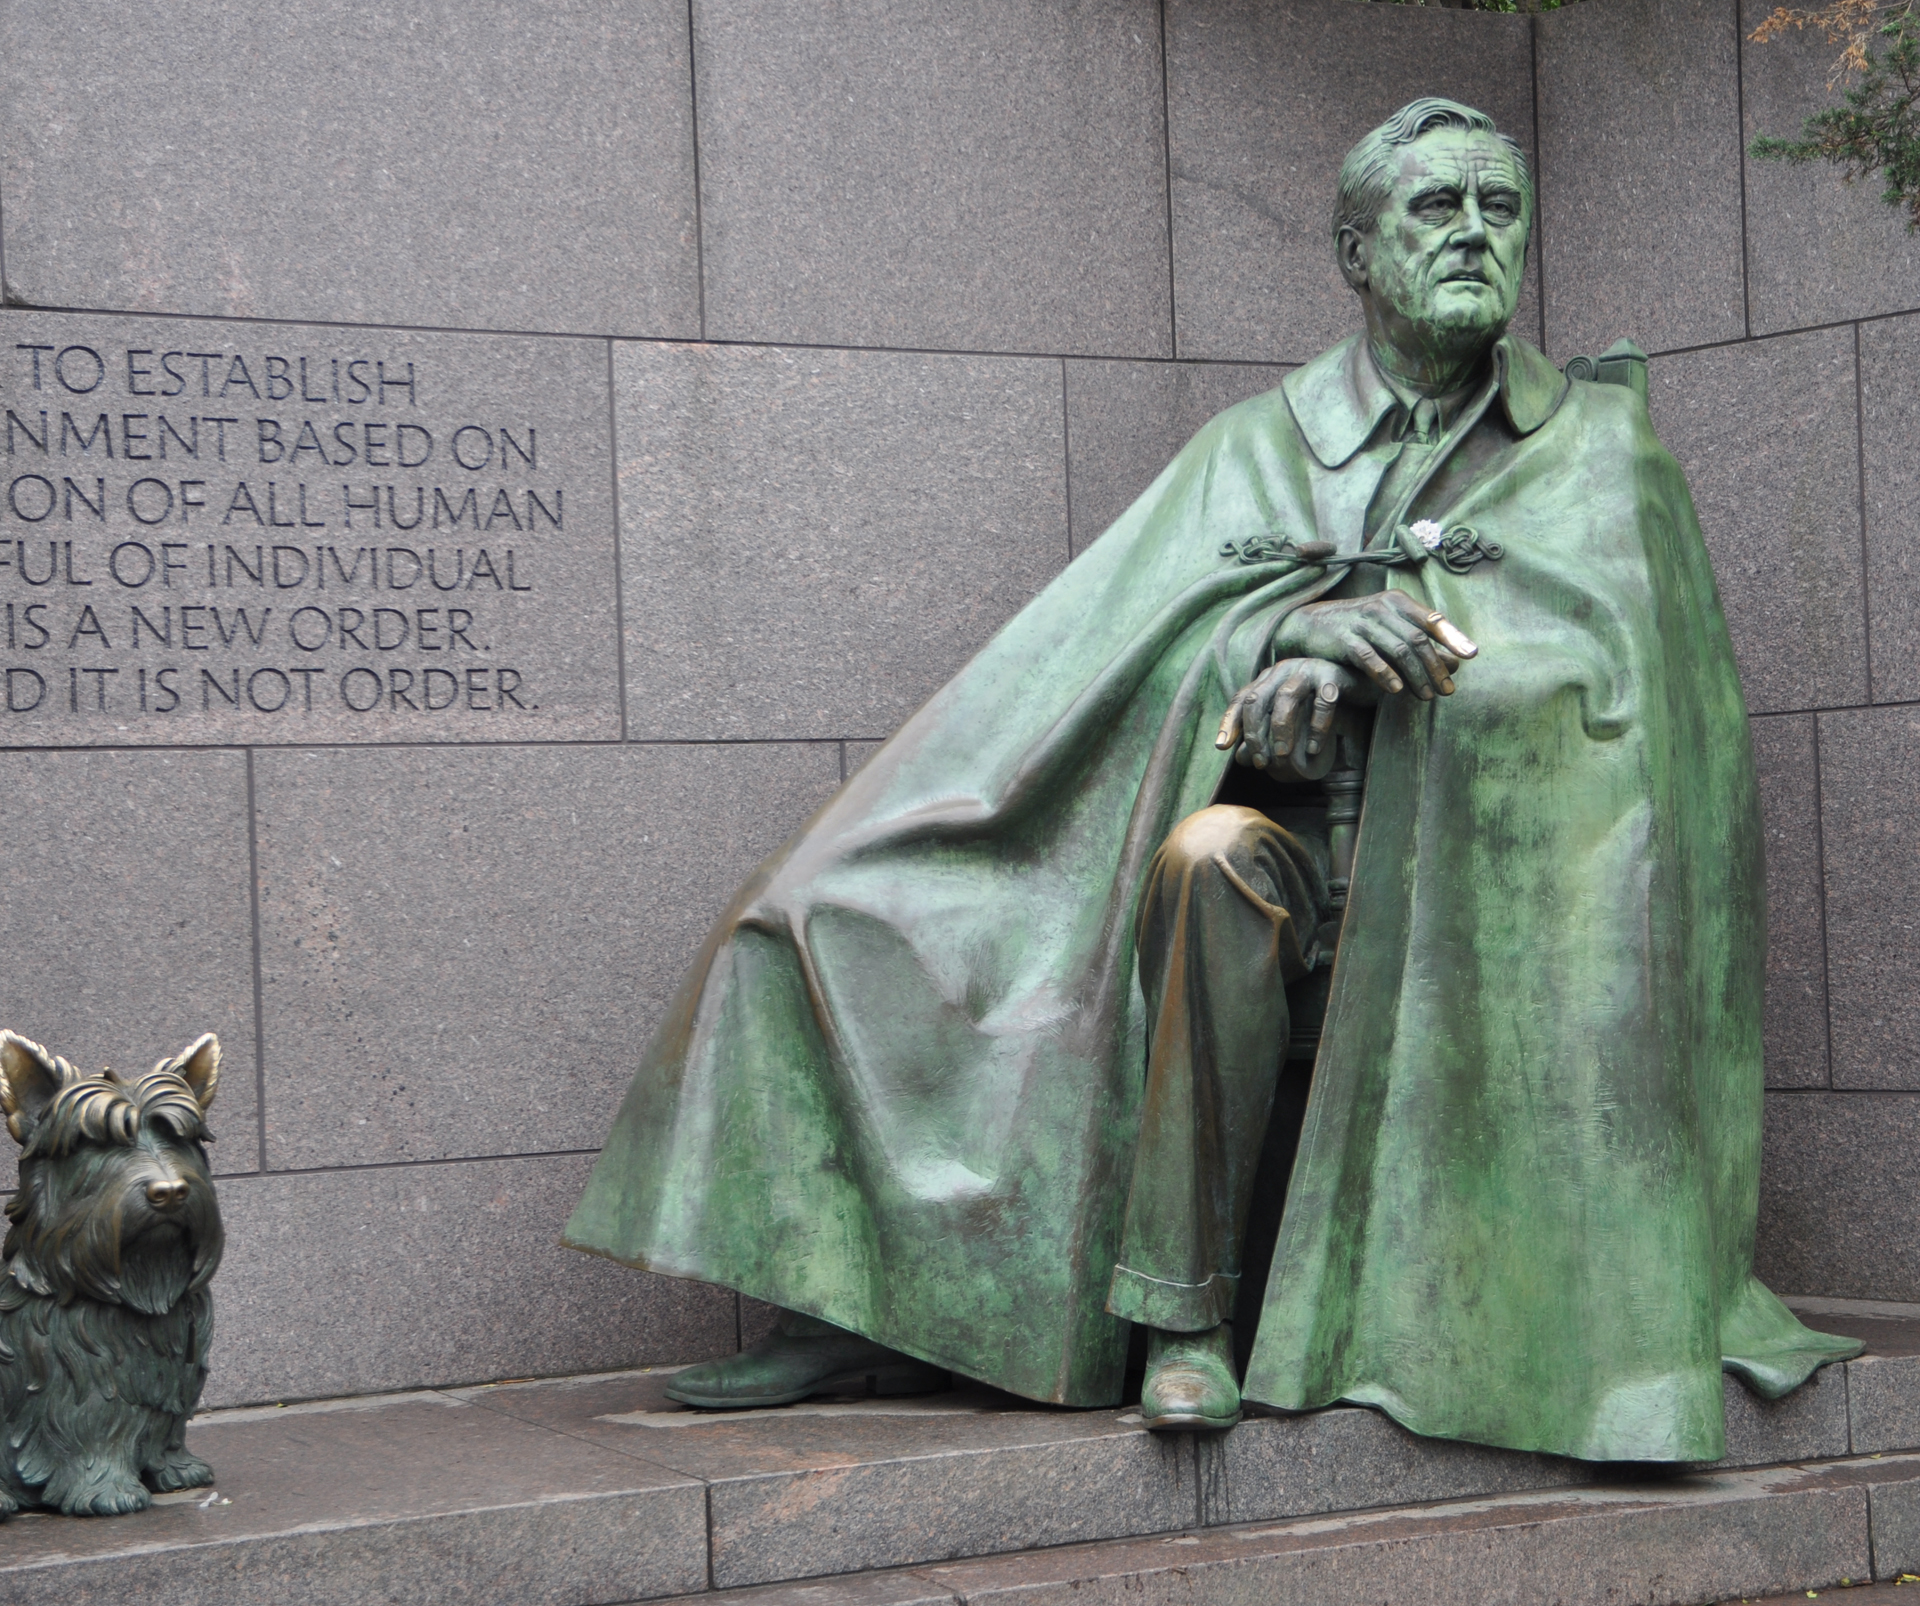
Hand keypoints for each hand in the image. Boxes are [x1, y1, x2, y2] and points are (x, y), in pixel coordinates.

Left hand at [1215, 658, 1368, 771]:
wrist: (1360, 681)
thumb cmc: (1319, 701)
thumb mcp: (1290, 716)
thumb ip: (1267, 733)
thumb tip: (1240, 759)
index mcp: (1268, 677)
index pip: (1241, 698)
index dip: (1229, 721)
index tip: (1222, 746)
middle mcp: (1283, 670)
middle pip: (1257, 698)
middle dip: (1255, 733)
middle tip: (1260, 762)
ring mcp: (1307, 669)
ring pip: (1286, 698)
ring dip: (1281, 730)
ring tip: (1283, 757)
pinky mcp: (1333, 675)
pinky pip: (1322, 701)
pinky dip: (1316, 727)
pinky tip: (1313, 749)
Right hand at [1269, 589, 1476, 699]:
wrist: (1310, 625)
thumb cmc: (1357, 628)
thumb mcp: (1387, 623)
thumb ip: (1416, 636)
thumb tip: (1456, 660)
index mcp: (1397, 601)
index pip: (1431, 619)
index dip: (1453, 637)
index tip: (1470, 655)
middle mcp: (1382, 608)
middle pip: (1417, 639)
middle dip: (1436, 667)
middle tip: (1448, 690)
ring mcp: (1363, 622)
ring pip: (1398, 650)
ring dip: (1416, 676)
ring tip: (1427, 696)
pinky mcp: (1345, 639)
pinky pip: (1369, 658)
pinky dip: (1385, 674)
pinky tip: (1396, 690)